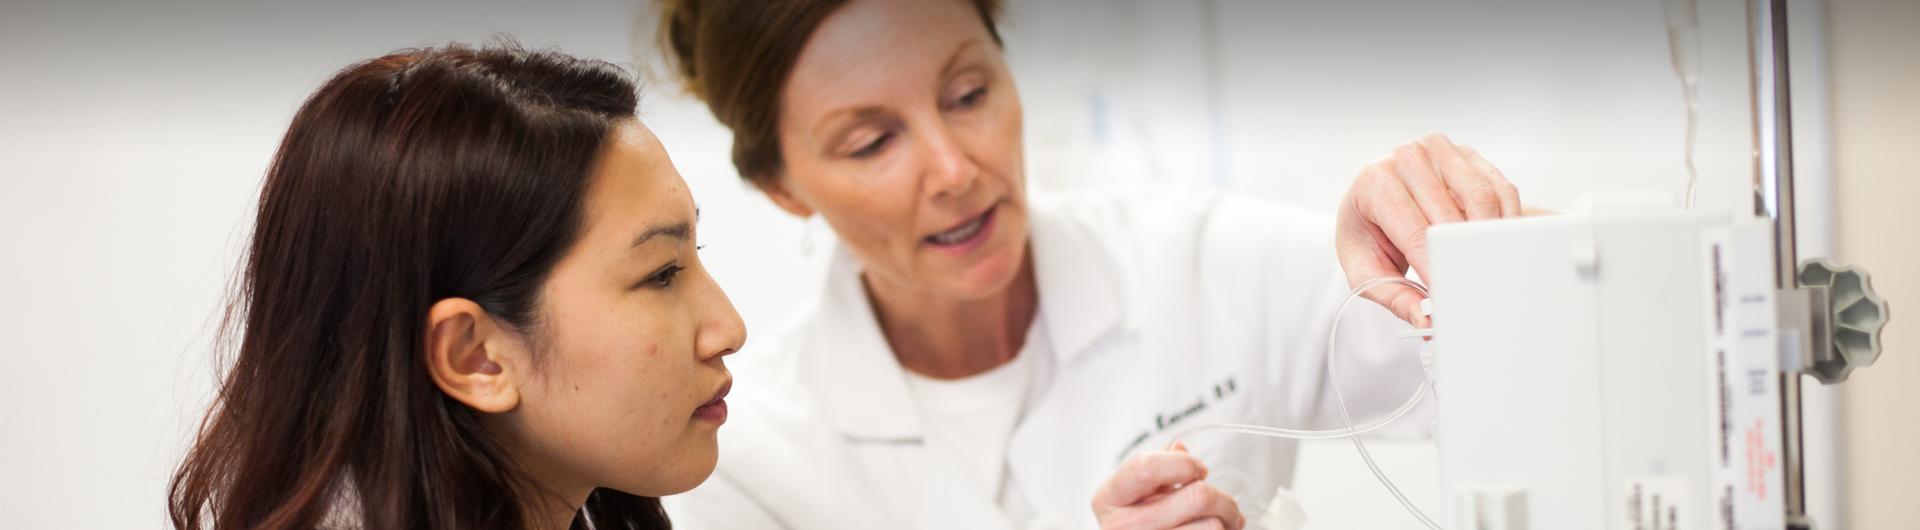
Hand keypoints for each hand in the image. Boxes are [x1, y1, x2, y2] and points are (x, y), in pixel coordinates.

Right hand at [1092, 443, 1245, 529]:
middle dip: (1220, 496)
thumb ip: (1154, 468)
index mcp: (1109, 499)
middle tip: (1224, 502)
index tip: (1199, 469)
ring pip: (1212, 525)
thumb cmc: (1127, 523)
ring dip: (1226, 521)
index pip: (1148, 468)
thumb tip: (1181, 449)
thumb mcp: (1129, 493)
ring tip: (1223, 522)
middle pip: (1196, 497)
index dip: (1184, 463)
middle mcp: (1123, 526)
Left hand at [1335, 133, 1523, 325]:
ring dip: (1490, 239)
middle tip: (1477, 292)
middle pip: (1450, 215)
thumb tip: (1426, 323)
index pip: (1414, 231)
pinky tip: (1503, 245)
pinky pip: (1499, 188)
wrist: (1371, 200)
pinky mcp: (1468, 156)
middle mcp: (1406, 157)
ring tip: (1492, 270)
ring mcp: (1439, 151)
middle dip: (1465, 259)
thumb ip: (1394, 297)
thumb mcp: (1366, 270)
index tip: (1452, 298)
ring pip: (1481, 198)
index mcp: (1374, 183)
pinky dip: (1506, 219)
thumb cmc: (1368, 234)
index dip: (1437, 267)